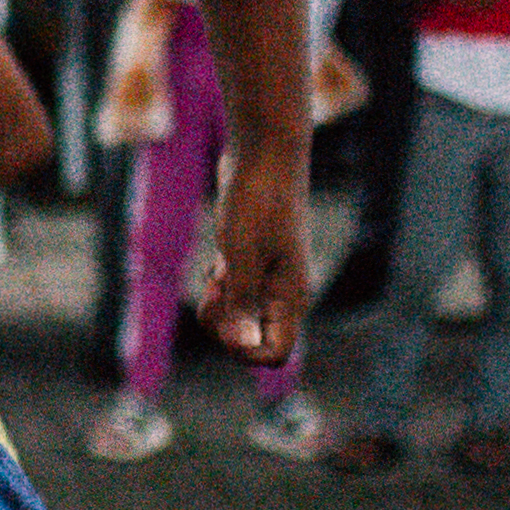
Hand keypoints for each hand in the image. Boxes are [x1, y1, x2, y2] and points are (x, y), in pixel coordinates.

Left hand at [200, 162, 313, 368]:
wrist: (263, 155)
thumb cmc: (256, 201)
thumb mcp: (241, 255)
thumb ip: (241, 303)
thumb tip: (242, 346)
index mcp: (290, 297)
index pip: (273, 354)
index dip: (243, 350)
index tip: (226, 317)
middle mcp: (283, 294)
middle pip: (249, 341)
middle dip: (224, 324)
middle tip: (218, 286)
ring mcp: (268, 281)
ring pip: (237, 319)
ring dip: (219, 304)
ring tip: (220, 269)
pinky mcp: (252, 265)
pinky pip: (231, 296)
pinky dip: (220, 287)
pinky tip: (221, 261)